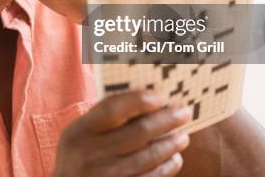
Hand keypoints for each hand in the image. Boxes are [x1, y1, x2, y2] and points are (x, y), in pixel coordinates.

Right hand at [53, 90, 190, 176]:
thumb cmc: (80, 152)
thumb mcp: (81, 131)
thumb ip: (105, 115)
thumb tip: (146, 98)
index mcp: (80, 131)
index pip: (113, 110)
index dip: (139, 101)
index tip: (161, 96)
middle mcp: (92, 154)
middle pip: (138, 133)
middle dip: (166, 120)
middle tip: (184, 112)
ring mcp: (106, 175)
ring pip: (148, 157)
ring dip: (171, 144)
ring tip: (182, 135)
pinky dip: (167, 167)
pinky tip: (174, 158)